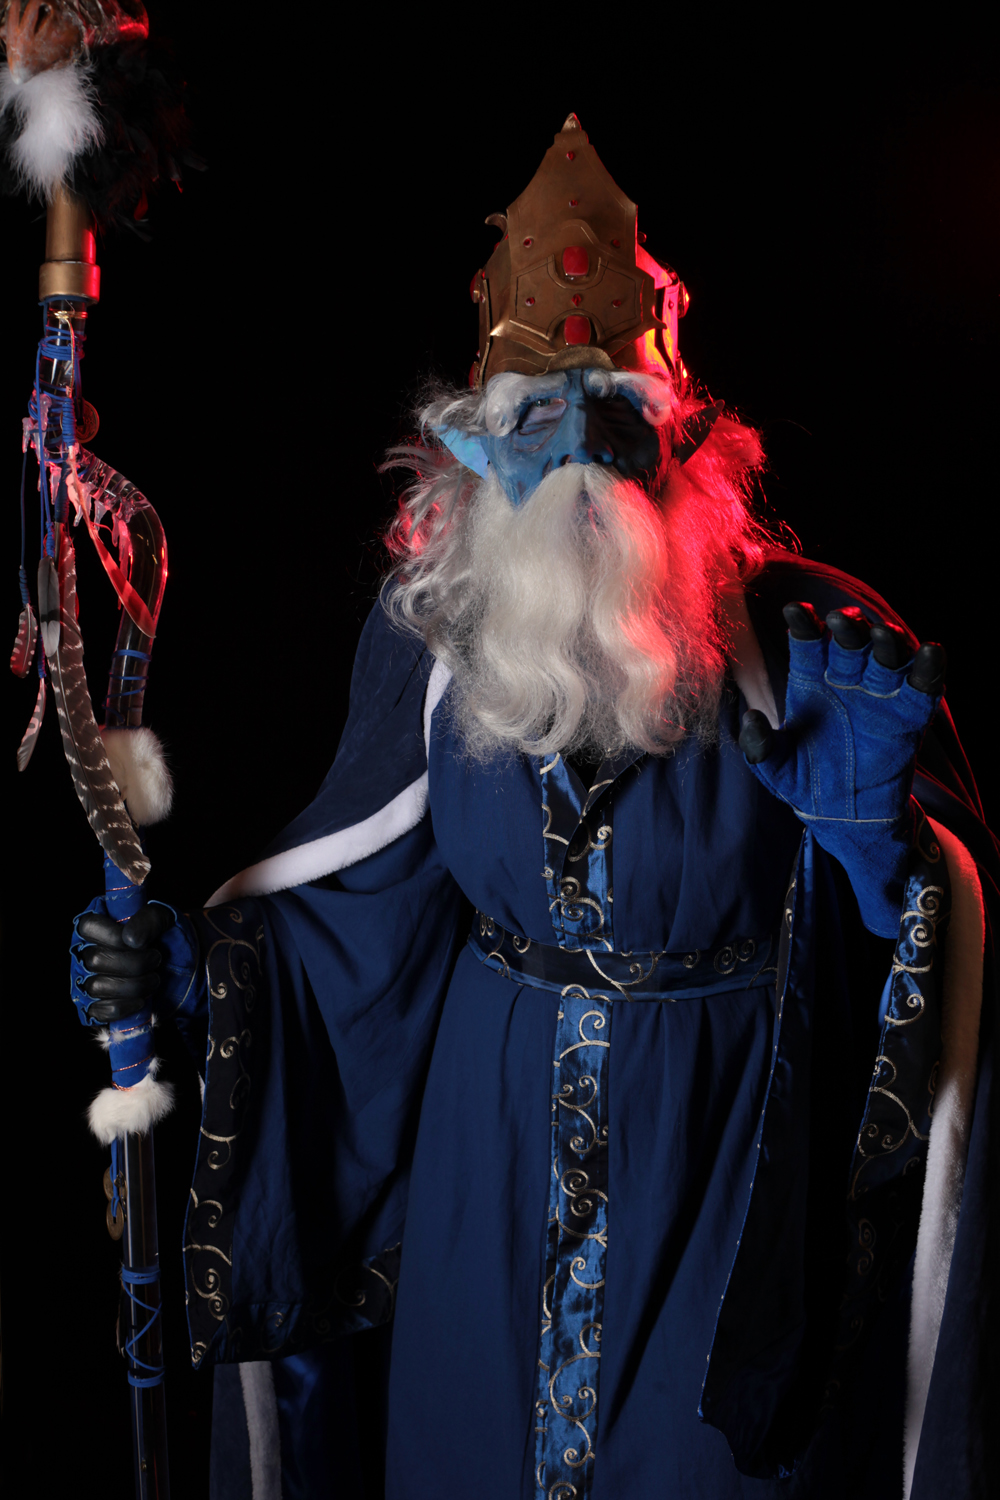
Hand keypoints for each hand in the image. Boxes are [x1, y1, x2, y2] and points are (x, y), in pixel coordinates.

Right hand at [75, 903, 175, 1023]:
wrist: (179, 970)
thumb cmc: (164, 939)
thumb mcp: (164, 919)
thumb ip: (149, 919)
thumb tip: (130, 939)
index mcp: (96, 926)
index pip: (88, 926)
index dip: (114, 936)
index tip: (142, 943)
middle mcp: (83, 953)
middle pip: (94, 960)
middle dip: (134, 963)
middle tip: (156, 960)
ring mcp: (85, 982)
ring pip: (97, 986)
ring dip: (134, 985)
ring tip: (153, 979)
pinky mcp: (93, 1008)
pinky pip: (102, 1010)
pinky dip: (126, 1006)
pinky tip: (141, 1000)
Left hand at [738, 603, 944, 935]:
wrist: (845, 816)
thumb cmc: (803, 782)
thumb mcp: (775, 769)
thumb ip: (759, 747)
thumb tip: (747, 719)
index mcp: (810, 681)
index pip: (807, 644)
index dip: (803, 625)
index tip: (795, 610)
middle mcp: (846, 680)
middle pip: (850, 645)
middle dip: (848, 630)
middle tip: (843, 619)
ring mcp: (879, 696)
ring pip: (886, 659)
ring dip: (887, 643)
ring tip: (883, 634)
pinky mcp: (909, 716)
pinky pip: (922, 687)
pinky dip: (929, 669)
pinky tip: (930, 652)